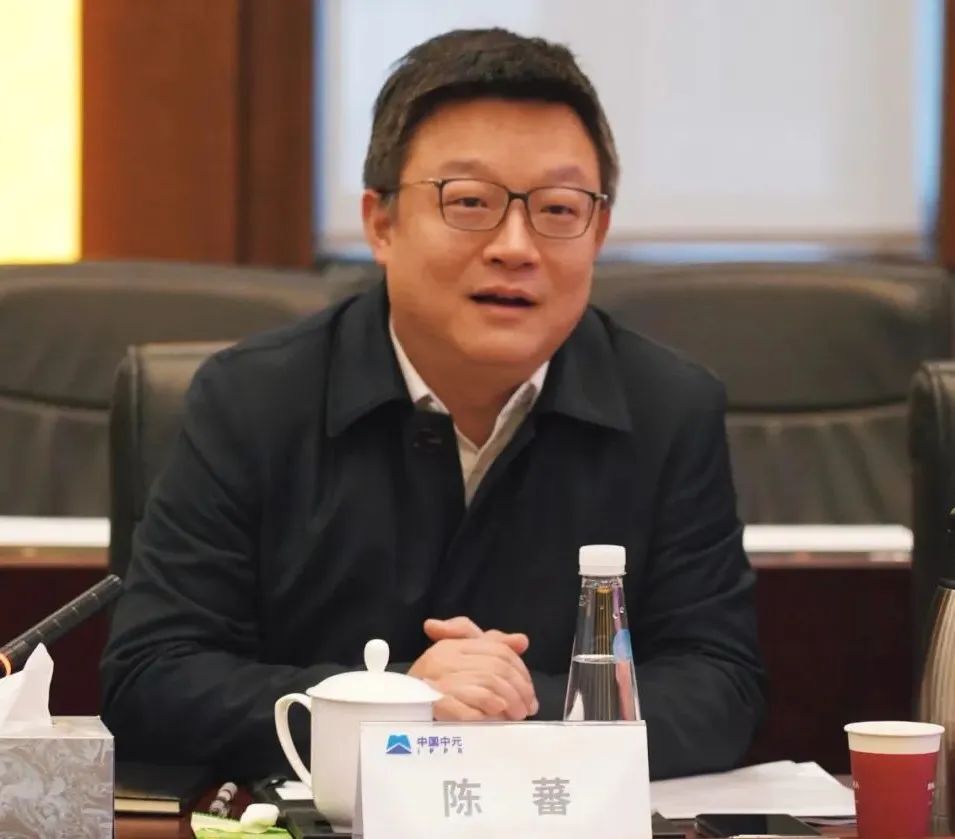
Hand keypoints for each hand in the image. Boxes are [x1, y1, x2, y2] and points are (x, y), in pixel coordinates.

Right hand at [409, 617, 537, 720]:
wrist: (397, 710)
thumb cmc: (434, 683)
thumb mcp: (461, 657)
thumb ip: (491, 644)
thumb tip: (521, 641)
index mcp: (452, 645)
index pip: (498, 649)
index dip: (520, 669)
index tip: (529, 690)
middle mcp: (444, 658)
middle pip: (496, 668)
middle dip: (518, 689)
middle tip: (527, 708)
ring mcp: (438, 682)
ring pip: (488, 685)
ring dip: (508, 703)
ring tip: (516, 716)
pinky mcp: (435, 705)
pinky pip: (469, 707)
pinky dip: (487, 713)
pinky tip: (495, 719)